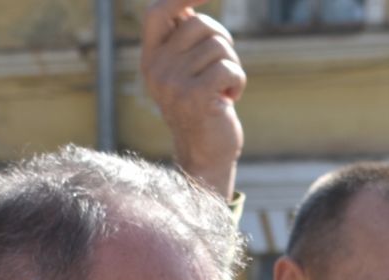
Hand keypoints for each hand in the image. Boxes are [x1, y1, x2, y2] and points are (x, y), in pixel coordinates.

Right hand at [140, 0, 244, 198]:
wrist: (204, 155)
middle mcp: (156, 68)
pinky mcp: (195, 97)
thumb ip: (184, 40)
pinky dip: (238, 81)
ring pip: (219, 46)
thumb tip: (193, 1)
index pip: (158, 11)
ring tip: (223, 88)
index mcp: (150, 58)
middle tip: (222, 67)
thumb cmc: (202, 106)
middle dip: (222, 41)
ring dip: (231, 65)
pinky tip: (229, 99)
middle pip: (199, 24)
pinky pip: (229, 68)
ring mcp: (173, 84)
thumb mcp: (185, 71)